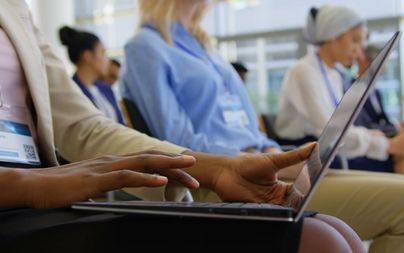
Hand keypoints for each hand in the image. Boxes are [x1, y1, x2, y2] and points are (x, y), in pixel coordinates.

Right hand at [15, 151, 197, 208]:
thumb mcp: (93, 184)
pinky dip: (146, 178)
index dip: (168, 165)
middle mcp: (113, 160)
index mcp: (114, 162)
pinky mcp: (97, 179)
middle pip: (151, 159)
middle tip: (197, 169)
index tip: (186, 171)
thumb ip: (110, 184)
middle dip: (176, 163)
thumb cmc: (62, 187)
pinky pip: (126, 177)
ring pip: (144, 163)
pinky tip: (161, 181)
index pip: (147, 161)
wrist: (34, 186)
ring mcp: (106, 168)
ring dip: (168, 166)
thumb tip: (121, 190)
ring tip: (188, 169)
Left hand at [212, 143, 315, 204]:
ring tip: (295, 205)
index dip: (308, 190)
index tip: (316, 186)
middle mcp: (276, 198)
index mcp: (282, 187)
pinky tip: (280, 210)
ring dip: (288, 209)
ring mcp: (266, 206)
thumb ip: (294, 156)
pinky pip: (270, 215)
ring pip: (283, 211)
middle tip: (306, 198)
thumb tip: (314, 145)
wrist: (225, 172)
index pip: (300, 192)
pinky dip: (276, 213)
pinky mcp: (257, 211)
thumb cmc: (248, 164)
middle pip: (293, 204)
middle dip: (300, 203)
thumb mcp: (274, 161)